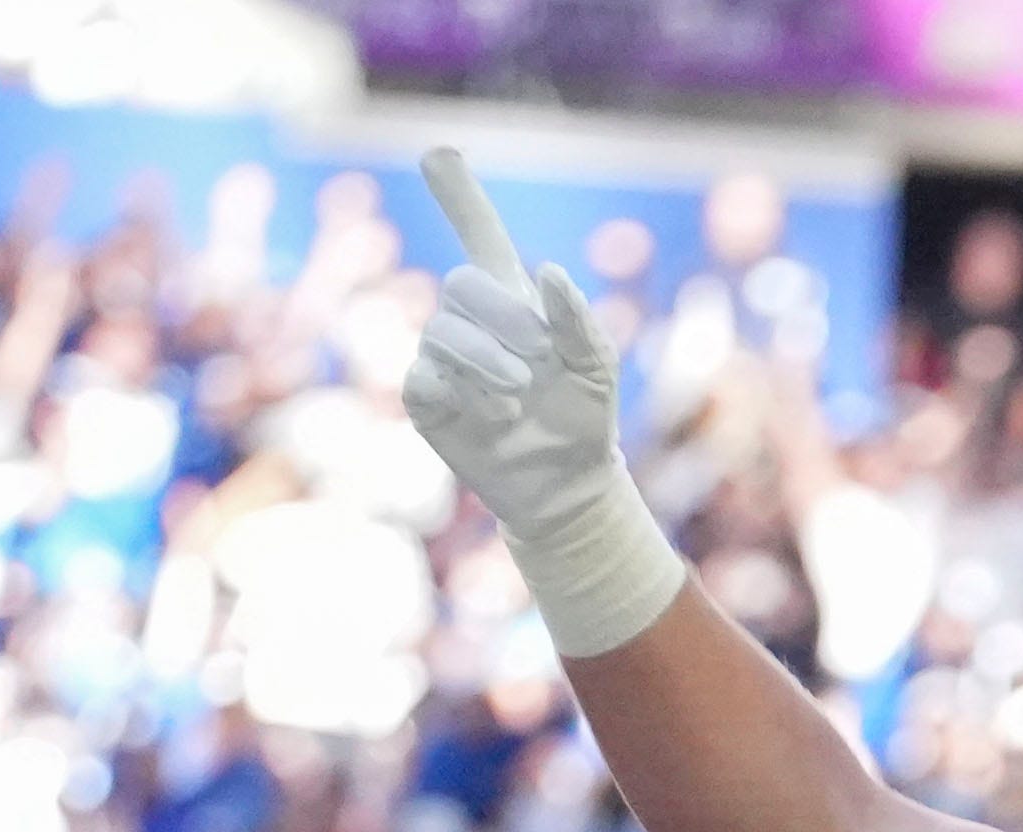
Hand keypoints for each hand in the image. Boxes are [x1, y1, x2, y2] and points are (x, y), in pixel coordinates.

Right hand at [403, 152, 685, 660]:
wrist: (567, 487)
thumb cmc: (583, 421)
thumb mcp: (598, 369)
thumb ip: (579, 319)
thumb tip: (550, 274)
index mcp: (513, 300)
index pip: (478, 234)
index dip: (458, 195)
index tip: (438, 154)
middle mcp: (469, 319)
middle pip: (462, 282)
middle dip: (505, 319)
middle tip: (537, 363)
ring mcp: (441, 355)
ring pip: (444, 330)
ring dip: (491, 363)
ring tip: (520, 395)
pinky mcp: (424, 395)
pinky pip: (428, 375)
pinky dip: (467, 393)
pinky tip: (494, 415)